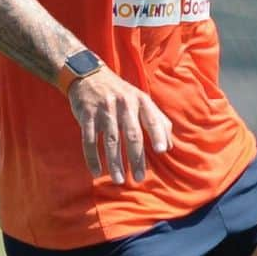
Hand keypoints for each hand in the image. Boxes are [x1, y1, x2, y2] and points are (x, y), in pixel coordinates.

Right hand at [67, 68, 172, 183]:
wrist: (89, 76)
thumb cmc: (121, 93)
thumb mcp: (141, 100)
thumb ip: (158, 120)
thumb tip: (169, 146)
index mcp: (140, 100)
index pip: (152, 119)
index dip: (158, 134)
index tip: (162, 151)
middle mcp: (124, 104)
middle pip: (132, 134)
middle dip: (136, 158)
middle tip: (140, 177)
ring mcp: (104, 109)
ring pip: (111, 140)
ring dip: (115, 162)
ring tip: (119, 179)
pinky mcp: (86, 115)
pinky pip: (89, 140)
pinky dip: (92, 158)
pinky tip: (96, 172)